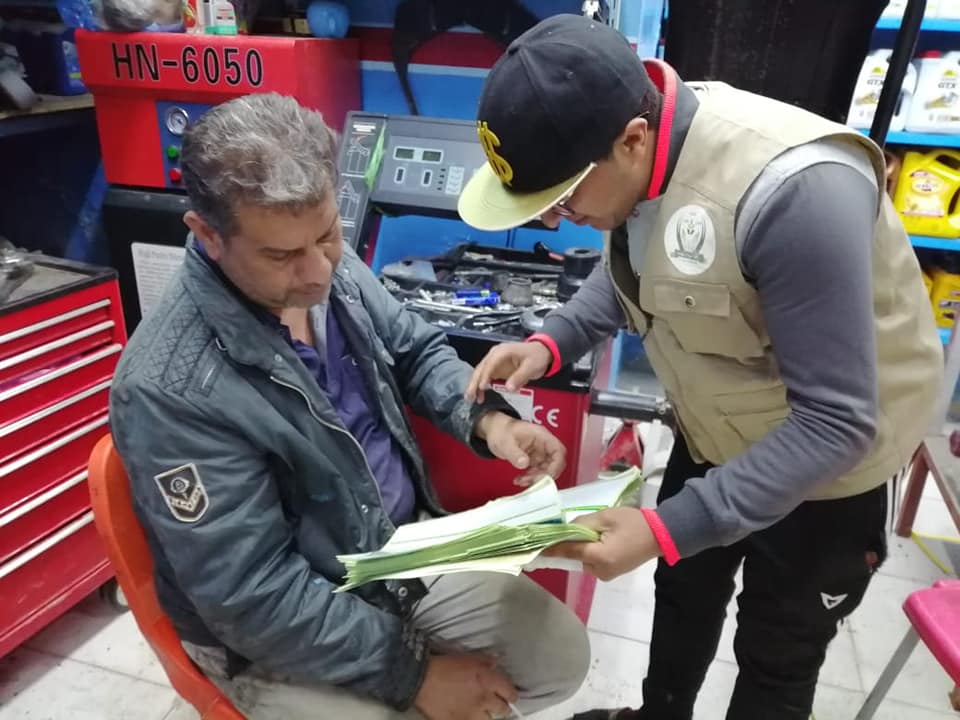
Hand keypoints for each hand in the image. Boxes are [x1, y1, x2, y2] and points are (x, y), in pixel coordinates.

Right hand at [414, 654, 517, 719]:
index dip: (511, 694)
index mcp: (488, 681)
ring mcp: (471, 714)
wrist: (422, 679)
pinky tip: (466, 714)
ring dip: (486, 715)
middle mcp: (483, 700)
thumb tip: (495, 663)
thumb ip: (485, 662)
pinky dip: (470, 719)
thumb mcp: (468, 657)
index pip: (510, 692)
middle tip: (497, 704)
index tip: (509, 695)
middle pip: (503, 710)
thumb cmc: (443, 666)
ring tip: (480, 710)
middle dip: (502, 706)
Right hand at [465, 341, 552, 402]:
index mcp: (503, 352)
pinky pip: (485, 376)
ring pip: (480, 373)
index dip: (485, 376)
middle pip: (481, 368)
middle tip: (470, 397)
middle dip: (474, 383)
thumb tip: (508, 388)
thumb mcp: (531, 367)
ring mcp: (494, 361)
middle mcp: (494, 354)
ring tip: (471, 399)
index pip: (490, 364)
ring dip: (475, 385)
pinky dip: (481, 385)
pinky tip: (479, 395)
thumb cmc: (537, 357)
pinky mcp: (496, 368)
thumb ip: (519, 377)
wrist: (542, 352)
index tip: (481, 388)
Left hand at [475, 411, 565, 481]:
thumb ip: (515, 453)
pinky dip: (531, 478)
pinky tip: (520, 479)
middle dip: (545, 474)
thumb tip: (524, 464)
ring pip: (547, 469)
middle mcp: (543, 444)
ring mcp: (539, 452)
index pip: (558, 451)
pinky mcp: (534, 459)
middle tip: (531, 481)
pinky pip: (538, 471)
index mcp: (541, 435)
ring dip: (536, 478)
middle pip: (555, 462)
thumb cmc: (501, 430)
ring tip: (521, 480)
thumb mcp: (505, 442)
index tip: (546, 476)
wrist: (494, 430)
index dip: (556, 465)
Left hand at [545, 507, 660, 580]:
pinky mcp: (611, 573)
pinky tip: (601, 540)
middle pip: (575, 556)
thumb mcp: (605, 517)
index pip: (568, 551)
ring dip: (582, 547)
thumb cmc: (634, 523)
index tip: (533, 546)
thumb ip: (582, 524)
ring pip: (583, 559)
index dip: (551, 547)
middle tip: (577, 527)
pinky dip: (591, 552)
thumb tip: (565, 530)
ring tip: (598, 532)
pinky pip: (593, 562)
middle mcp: (600, 571)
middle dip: (571, 543)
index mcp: (599, 557)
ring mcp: (606, 575)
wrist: (661, 535)